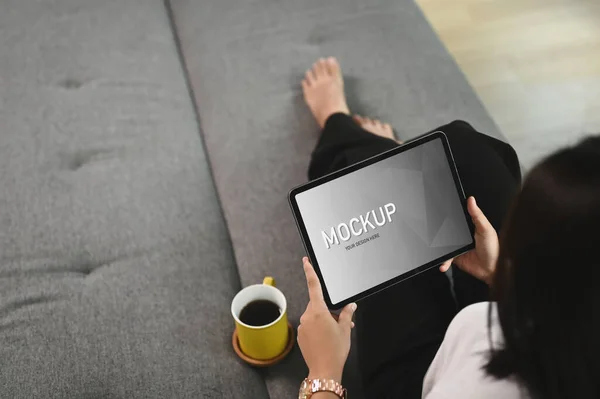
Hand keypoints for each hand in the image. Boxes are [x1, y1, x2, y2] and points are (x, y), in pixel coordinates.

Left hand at [297, 257, 356, 382]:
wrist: (324, 370)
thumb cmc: (335, 350)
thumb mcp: (345, 329)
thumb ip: (346, 314)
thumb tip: (350, 306)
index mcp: (318, 311)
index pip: (313, 286)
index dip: (309, 272)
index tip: (306, 261)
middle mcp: (307, 316)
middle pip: (317, 305)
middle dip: (327, 310)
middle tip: (339, 322)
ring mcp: (302, 326)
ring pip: (314, 316)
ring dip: (323, 320)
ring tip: (334, 334)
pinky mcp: (300, 335)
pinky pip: (309, 326)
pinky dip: (318, 328)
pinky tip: (325, 338)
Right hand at [439, 196, 498, 283]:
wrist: (493, 270)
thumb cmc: (494, 249)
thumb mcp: (486, 229)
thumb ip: (477, 215)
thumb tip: (471, 200)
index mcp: (471, 227)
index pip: (458, 218)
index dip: (450, 215)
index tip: (441, 211)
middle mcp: (464, 236)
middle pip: (449, 231)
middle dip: (441, 233)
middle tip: (436, 233)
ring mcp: (459, 247)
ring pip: (445, 244)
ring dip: (440, 248)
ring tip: (439, 250)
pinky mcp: (456, 257)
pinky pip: (446, 257)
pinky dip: (443, 261)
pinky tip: (443, 262)